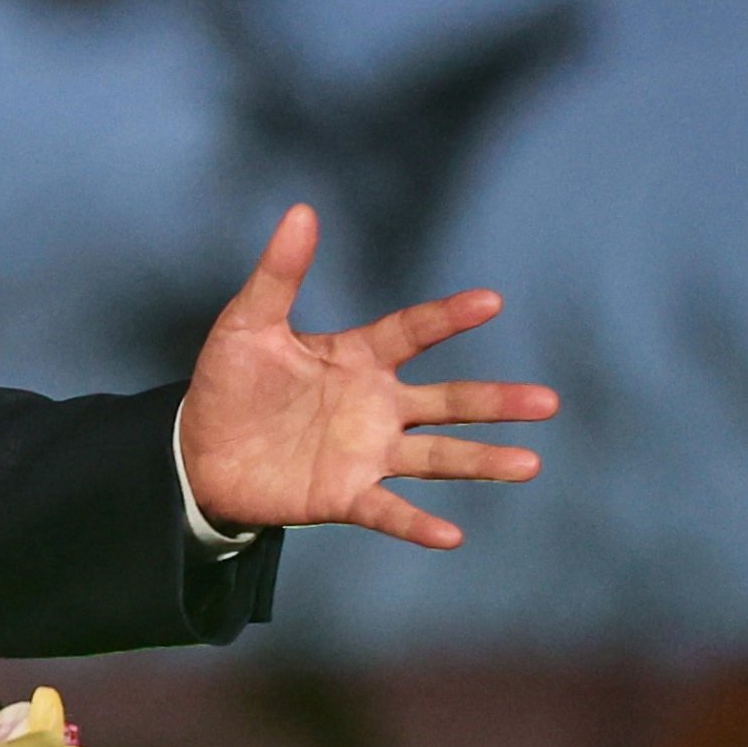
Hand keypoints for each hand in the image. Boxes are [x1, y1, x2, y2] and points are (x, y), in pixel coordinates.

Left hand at [178, 203, 553, 546]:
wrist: (199, 448)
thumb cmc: (230, 382)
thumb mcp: (248, 323)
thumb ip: (280, 273)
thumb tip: (301, 211)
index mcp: (358, 358)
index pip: (412, 332)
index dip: (448, 317)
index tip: (491, 301)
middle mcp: (376, 406)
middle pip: (446, 402)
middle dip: (495, 401)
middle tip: (548, 402)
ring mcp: (366, 452)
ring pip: (436, 456)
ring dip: (481, 460)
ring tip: (530, 463)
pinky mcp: (345, 495)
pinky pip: (388, 510)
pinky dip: (417, 524)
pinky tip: (451, 535)